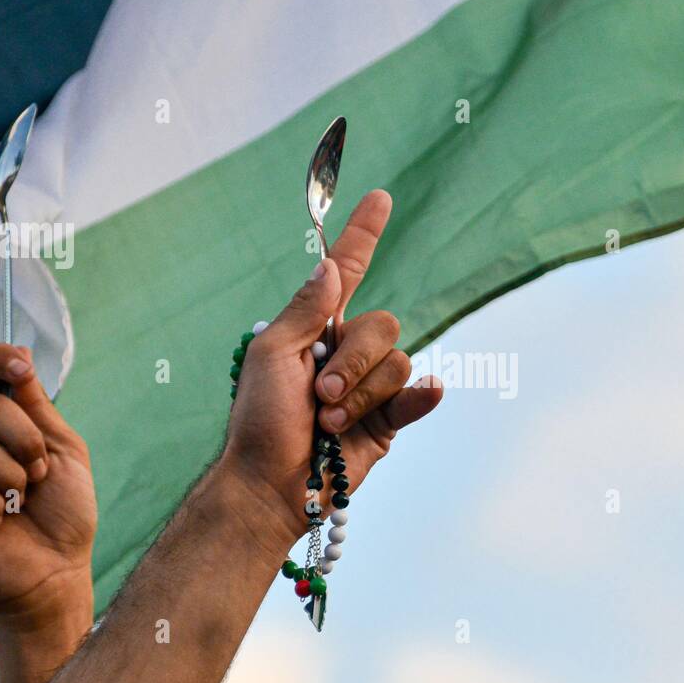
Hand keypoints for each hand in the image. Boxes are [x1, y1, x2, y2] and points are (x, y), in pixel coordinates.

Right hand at [0, 344, 96, 682]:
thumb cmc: (65, 514)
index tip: (21, 366)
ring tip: (20, 503)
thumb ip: (38, 408)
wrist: (57, 569)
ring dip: (15, 479)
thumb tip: (20, 353)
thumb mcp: (63, 452)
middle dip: (29, 443)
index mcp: (4, 426)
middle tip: (38, 477)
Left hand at [219, 189, 442, 539]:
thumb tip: (329, 266)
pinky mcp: (389, 422)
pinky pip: (417, 395)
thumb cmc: (259, 421)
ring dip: (360, 395)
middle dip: (351, 363)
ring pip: (396, 364)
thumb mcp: (273, 355)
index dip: (362, 234)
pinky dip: (421, 396)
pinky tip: (423, 396)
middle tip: (318, 396)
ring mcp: (371, 388)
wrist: (272, 485)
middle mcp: (348, 352)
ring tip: (328, 424)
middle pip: (382, 326)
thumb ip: (306, 310)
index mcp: (316, 329)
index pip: (348, 272)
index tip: (380, 197)